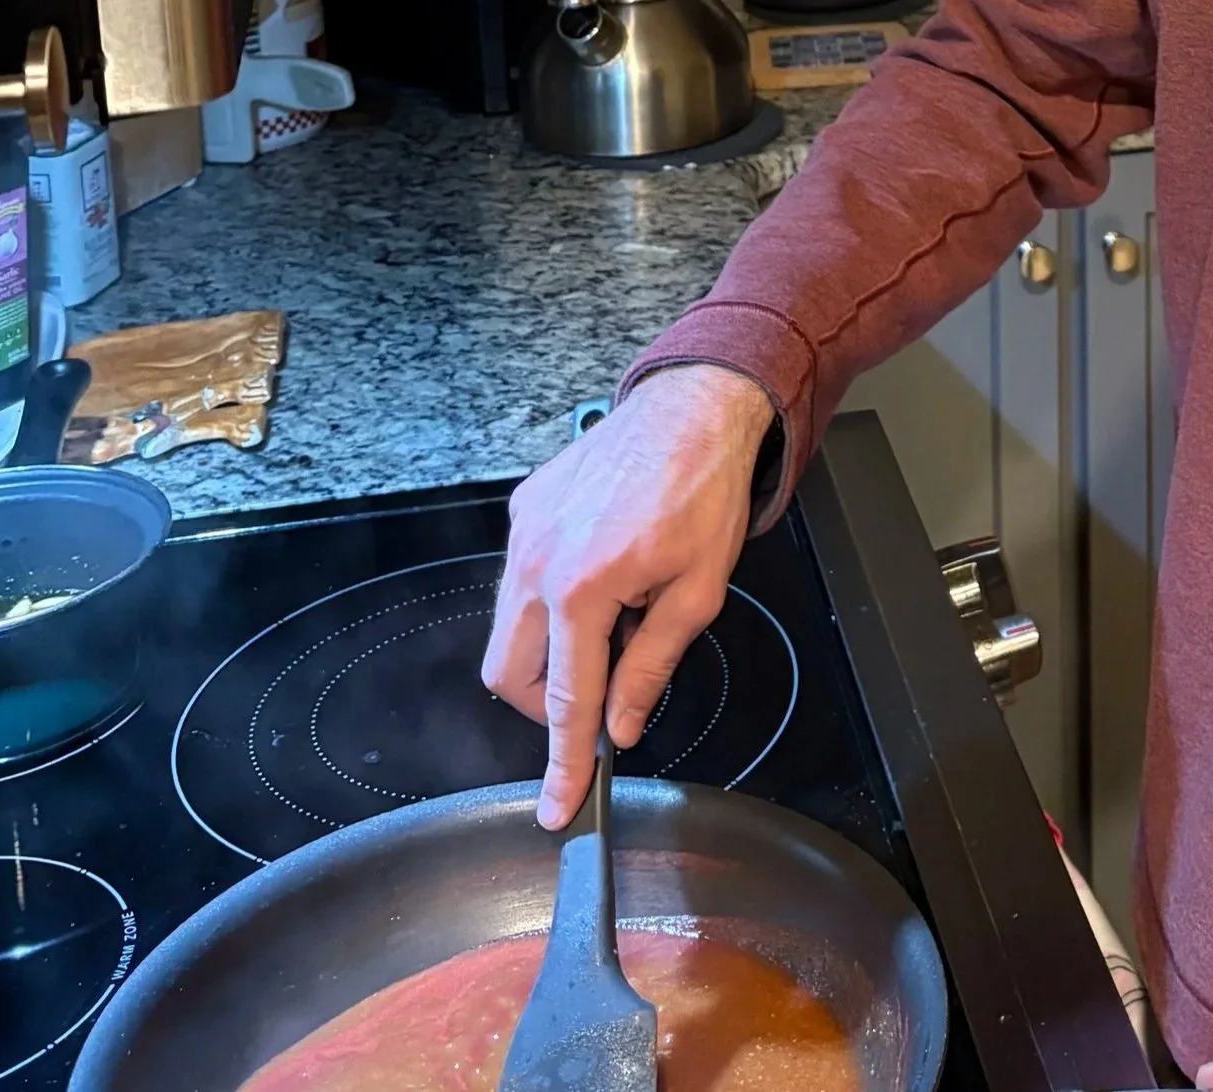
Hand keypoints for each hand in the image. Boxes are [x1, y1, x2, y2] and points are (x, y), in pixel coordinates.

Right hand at [481, 364, 772, 825]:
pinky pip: (519, 576)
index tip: (557, 806)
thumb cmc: (705, 491)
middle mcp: (537, 561)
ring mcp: (523, 531)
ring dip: (548, 648)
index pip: (564, 700)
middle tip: (597, 698)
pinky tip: (602, 578)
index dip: (562, 762)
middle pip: (507, 673)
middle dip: (544, 703)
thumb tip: (621, 724)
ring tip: (615, 620)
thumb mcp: (698, 592)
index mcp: (582, 589)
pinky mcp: (524, 506)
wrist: (695, 407)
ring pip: (506, 627)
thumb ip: (650, 666)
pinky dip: (549, 598)